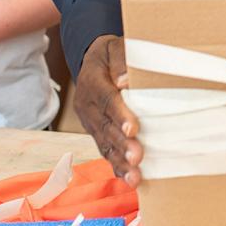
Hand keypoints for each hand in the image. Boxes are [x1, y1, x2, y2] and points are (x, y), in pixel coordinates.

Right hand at [74, 35, 142, 185]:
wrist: (92, 60)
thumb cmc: (109, 52)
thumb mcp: (113, 46)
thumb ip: (120, 60)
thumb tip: (125, 81)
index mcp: (92, 82)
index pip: (107, 100)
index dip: (120, 116)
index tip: (133, 130)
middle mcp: (87, 105)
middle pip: (105, 127)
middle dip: (122, 145)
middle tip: (138, 158)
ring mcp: (89, 120)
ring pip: (104, 143)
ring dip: (120, 162)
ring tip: (135, 177)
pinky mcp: (95, 131)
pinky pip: (104, 149)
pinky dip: (116, 165)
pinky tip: (129, 179)